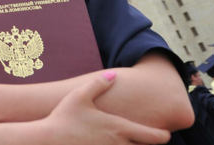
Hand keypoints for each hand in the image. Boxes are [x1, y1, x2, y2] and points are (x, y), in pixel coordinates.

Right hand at [39, 72, 170, 144]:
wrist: (48, 140)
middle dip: (148, 144)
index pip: (155, 137)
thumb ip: (98, 84)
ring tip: (128, 141)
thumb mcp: (80, 96)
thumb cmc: (64, 117)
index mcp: (120, 127)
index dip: (163, 135)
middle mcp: (120, 144)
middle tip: (146, 137)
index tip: (164, 133)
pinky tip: (107, 144)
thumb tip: (113, 75)